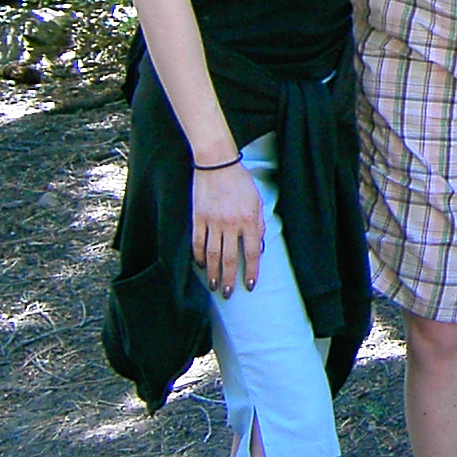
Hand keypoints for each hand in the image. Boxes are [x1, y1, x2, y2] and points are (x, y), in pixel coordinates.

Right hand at [191, 163, 265, 296]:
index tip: (250, 285)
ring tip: (214, 286)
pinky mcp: (197, 217)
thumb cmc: (240, 181)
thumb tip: (259, 245)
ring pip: (212, 254)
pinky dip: (198, 256)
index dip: (251, 271)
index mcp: (249, 219)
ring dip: (213, 273)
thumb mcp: (257, 200)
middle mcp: (231, 223)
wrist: (216, 163)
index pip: (252, 252)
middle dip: (230, 279)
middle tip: (229, 293)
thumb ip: (259, 223)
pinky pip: (197, 242)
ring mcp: (212, 221)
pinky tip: (200, 266)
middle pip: (230, 258)